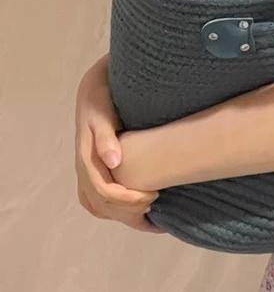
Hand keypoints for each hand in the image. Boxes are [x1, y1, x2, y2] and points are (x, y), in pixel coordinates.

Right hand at [74, 56, 162, 232]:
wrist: (94, 90)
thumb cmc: (102, 100)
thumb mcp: (103, 115)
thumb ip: (106, 138)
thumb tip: (114, 162)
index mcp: (86, 160)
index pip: (105, 193)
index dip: (128, 200)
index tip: (153, 195)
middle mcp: (84, 171)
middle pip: (102, 206)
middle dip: (129, 210)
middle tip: (156, 200)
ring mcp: (86, 173)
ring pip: (99, 208)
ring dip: (122, 215)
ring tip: (149, 211)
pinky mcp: (92, 172)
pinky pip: (98, 201)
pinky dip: (115, 211)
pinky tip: (135, 209)